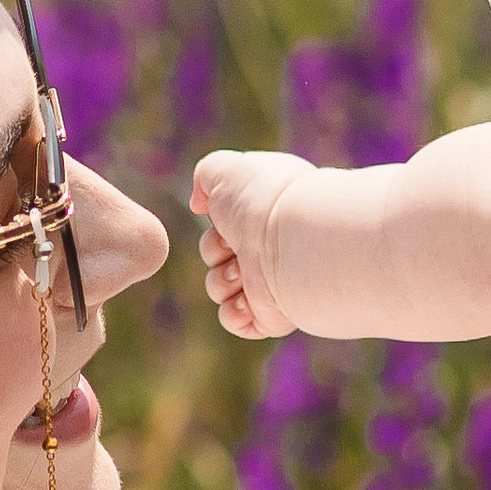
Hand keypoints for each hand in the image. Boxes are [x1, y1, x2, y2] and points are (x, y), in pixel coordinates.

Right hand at [191, 148, 308, 337]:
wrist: (290, 239)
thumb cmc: (261, 200)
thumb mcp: (225, 169)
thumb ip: (206, 176)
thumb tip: (200, 204)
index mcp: (261, 217)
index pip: (222, 225)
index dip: (215, 222)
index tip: (224, 217)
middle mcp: (266, 248)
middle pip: (214, 256)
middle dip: (215, 251)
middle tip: (236, 248)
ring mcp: (268, 282)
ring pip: (218, 288)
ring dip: (221, 281)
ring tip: (244, 273)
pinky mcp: (269, 314)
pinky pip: (233, 320)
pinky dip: (233, 312)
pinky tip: (247, 300)